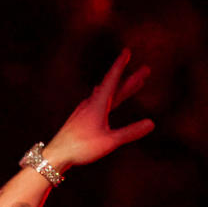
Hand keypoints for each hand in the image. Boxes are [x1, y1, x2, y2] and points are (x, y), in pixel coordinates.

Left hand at [44, 49, 154, 172]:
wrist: (56, 155)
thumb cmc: (81, 148)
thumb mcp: (109, 141)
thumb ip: (130, 132)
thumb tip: (151, 124)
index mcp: (97, 105)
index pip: (112, 80)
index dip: (120, 65)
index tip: (126, 51)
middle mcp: (91, 104)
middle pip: (114, 87)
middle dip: (131, 79)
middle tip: (146, 70)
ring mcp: (85, 110)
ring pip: (107, 95)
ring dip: (122, 89)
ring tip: (136, 83)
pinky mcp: (81, 118)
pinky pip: (99, 103)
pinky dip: (110, 98)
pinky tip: (108, 98)